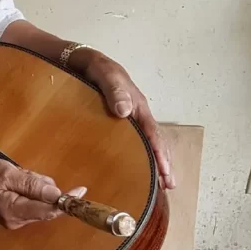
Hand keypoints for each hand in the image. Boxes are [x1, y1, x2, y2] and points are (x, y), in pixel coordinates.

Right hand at [0, 158, 86, 229]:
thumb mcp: (8, 173)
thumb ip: (32, 184)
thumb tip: (57, 194)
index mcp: (15, 211)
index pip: (49, 210)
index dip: (67, 202)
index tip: (81, 191)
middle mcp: (17, 221)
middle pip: (46, 207)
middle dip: (44, 188)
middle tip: (26, 174)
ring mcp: (16, 220)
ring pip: (40, 204)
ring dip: (36, 188)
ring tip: (17, 176)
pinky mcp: (14, 215)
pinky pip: (33, 203)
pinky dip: (31, 191)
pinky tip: (18, 181)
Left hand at [77, 51, 175, 189]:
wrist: (81, 62)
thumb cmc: (97, 68)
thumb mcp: (105, 74)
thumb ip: (114, 90)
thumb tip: (124, 111)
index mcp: (138, 106)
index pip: (153, 134)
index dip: (160, 154)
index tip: (166, 173)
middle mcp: (136, 116)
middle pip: (154, 143)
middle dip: (163, 164)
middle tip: (169, 186)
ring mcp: (127, 121)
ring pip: (145, 145)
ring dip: (153, 163)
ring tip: (159, 185)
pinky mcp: (115, 124)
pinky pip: (130, 143)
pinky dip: (137, 157)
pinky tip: (134, 169)